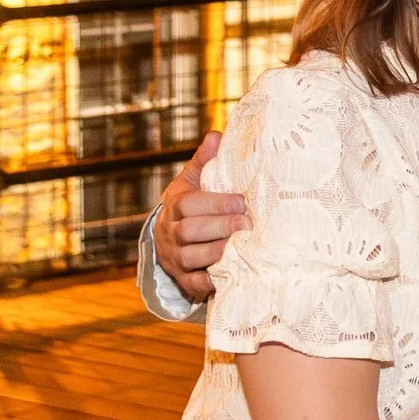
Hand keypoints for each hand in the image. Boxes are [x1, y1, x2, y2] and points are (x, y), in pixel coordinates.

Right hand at [153, 133, 248, 301]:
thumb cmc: (192, 206)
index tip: (241, 200)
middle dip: (220, 227)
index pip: (187, 203)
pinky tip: (233, 274)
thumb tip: (217, 136)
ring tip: (241, 247)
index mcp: (174, 206)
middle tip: (247, 224)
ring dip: (217, 253)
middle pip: (190, 231)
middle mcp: (171, 234)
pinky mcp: (185, 281)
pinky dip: (212, 281)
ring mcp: (176, 259)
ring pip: (191, 258)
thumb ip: (205, 162)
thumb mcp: (193, 182)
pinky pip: (196, 284)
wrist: (171, 243)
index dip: (214, 203)